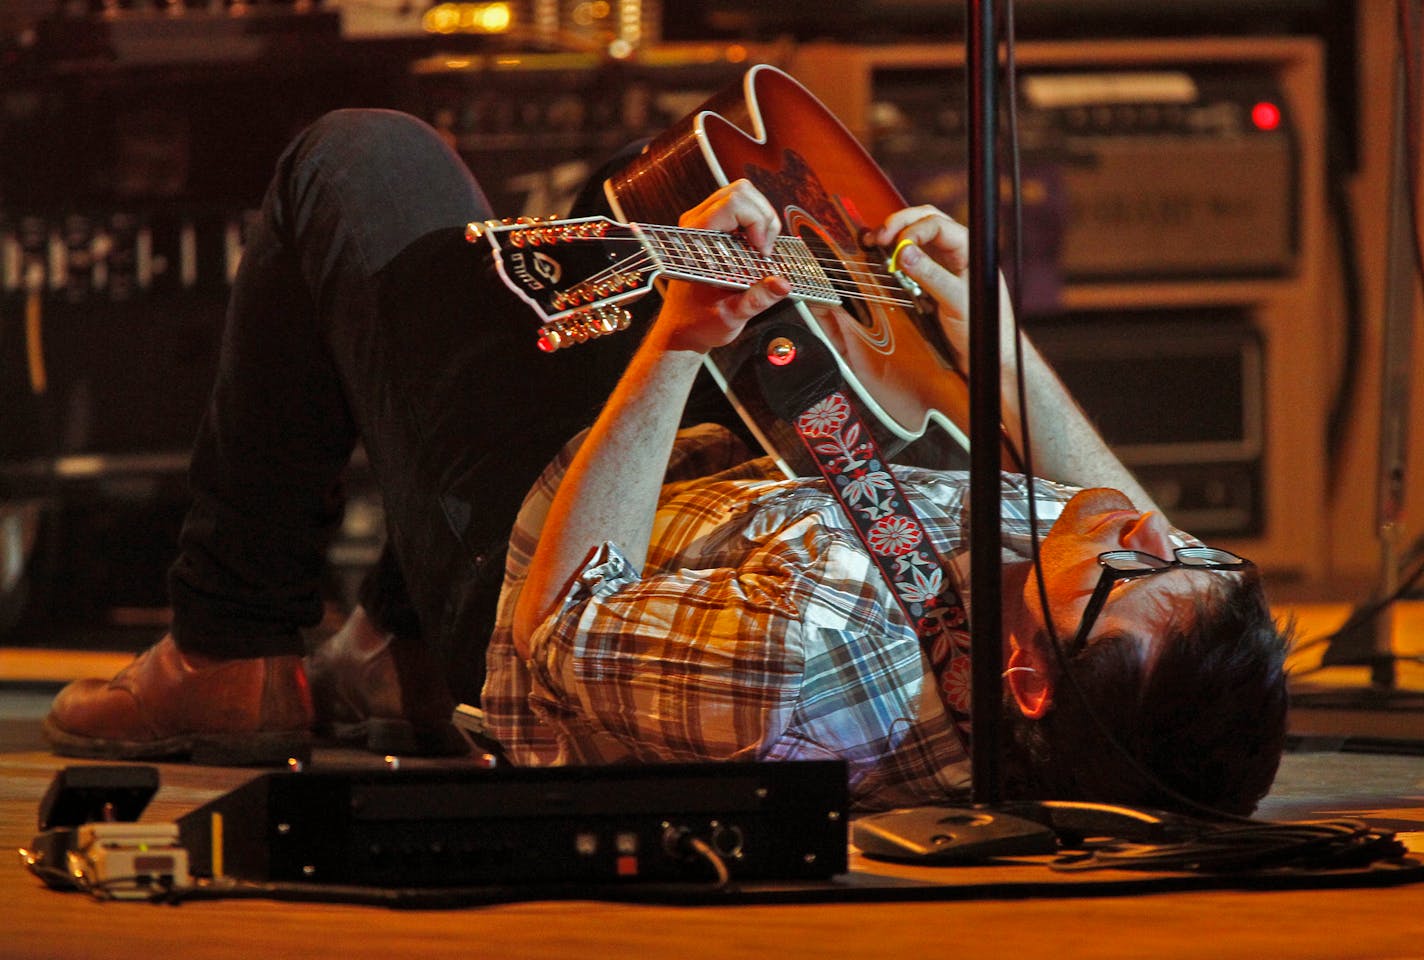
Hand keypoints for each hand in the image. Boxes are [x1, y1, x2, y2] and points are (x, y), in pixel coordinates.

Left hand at [654, 179, 791, 353]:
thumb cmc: (699, 322)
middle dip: (764, 218)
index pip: (734, 203)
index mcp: (695, 239)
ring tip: (761, 250)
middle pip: (741, 191)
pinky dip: (758, 223)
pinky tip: (756, 248)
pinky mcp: (714, 226)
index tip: (763, 252)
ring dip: (762, 219)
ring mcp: (705, 221)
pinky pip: (742, 206)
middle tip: (765, 251)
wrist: (684, 328)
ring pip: (743, 194)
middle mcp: (697, 223)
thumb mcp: (730, 317)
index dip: (757, 223)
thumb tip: (782, 284)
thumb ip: (756, 301)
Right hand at [874, 205, 971, 355]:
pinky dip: (895, 256)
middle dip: (899, 224)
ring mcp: (944, 264)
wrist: (986, 356)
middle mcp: (956, 252)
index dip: (912, 231)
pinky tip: (882, 259)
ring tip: (874, 242)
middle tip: (879, 237)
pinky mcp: (932, 279)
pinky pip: (912, 259)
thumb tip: (904, 253)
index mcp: (969, 250)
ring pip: (917, 237)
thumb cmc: (982, 328)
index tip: (895, 247)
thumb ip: (931, 275)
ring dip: (894, 236)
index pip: (937, 225)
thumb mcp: (956, 301)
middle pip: (925, 220)